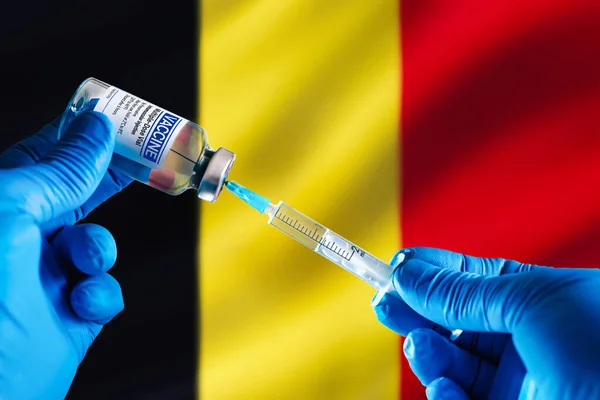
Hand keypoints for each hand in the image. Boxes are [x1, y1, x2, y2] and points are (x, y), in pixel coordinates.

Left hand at [0, 112, 131, 398]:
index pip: (42, 158)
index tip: (116, 120)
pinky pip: (106, 291)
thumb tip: (95, 128)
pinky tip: (81, 306)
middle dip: (109, 182)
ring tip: (84, 265)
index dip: (79, 137)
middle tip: (146, 163)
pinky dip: (102, 296)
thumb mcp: (10, 213)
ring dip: (99, 251)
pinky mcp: (71, 317)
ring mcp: (45, 280)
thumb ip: (58, 171)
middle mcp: (17, 241)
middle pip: (76, 195)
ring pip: (97, 245)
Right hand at [372, 247, 599, 399]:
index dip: (428, 271)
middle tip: (385, 302)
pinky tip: (446, 387)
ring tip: (421, 346)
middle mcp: (519, 338)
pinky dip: (445, 395)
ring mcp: (513, 382)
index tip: (392, 267)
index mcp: (531, 298)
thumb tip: (405, 270)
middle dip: (415, 311)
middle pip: (448, 321)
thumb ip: (462, 291)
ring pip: (448, 364)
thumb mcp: (531, 302)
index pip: (466, 278)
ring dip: (426, 354)